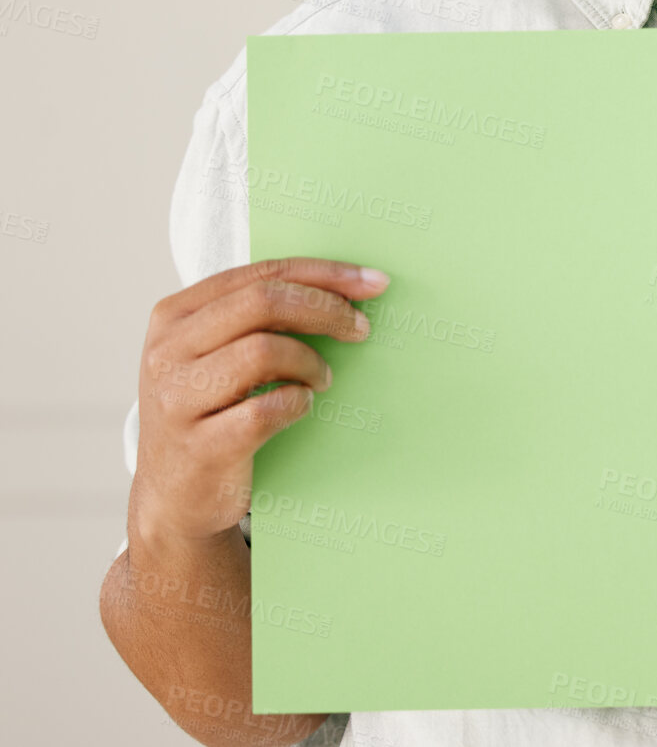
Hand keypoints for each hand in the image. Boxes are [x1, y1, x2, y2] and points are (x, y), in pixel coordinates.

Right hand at [129, 257, 388, 550]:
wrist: (174, 499)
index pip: (263, 273)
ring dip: (309, 362)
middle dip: (326, 310)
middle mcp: (167, 351)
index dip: (325, 274)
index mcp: (175, 314)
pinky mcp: (198, 448)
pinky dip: (296, 403)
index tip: (373, 282)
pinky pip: (264, 411)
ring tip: (322, 379)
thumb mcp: (216, 353)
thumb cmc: (210, 413)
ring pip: (263, 351)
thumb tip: (346, 288)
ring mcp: (177, 400)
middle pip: (264, 302)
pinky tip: (301, 407)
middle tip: (361, 329)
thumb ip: (258, 316)